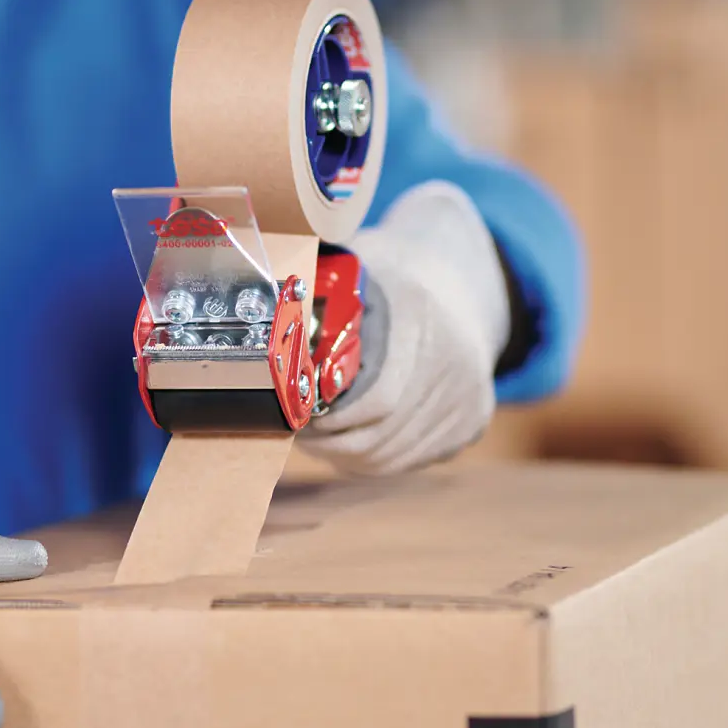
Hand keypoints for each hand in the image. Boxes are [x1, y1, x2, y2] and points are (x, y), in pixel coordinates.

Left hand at [299, 181, 510, 474]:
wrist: (460, 282)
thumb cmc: (389, 276)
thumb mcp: (355, 268)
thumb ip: (313, 290)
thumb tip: (253, 304)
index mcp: (421, 318)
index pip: (377, 399)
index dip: (330, 419)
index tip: (296, 415)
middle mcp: (456, 362)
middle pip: (380, 436)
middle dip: (330, 442)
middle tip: (298, 432)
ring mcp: (469, 397)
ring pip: (392, 456)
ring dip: (348, 454)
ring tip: (319, 437)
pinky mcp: (474, 421)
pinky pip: (412, 459)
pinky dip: (376, 456)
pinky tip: (353, 438)